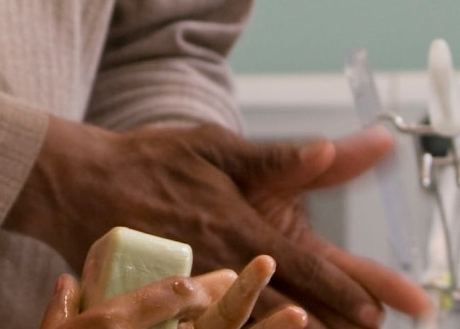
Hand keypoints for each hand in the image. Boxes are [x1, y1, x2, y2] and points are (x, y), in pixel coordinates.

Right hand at [6, 120, 428, 328]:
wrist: (78, 185)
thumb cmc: (153, 162)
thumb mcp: (220, 150)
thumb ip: (281, 158)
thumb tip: (332, 149)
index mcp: (241, 229)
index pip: (309, 269)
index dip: (347, 292)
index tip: (381, 312)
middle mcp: (223, 268)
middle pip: (290, 311)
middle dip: (333, 327)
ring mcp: (194, 293)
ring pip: (253, 327)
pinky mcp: (166, 308)